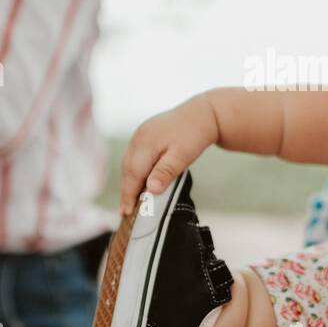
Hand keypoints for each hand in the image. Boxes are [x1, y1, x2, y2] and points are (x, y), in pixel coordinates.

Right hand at [118, 94, 218, 214]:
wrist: (203, 113)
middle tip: (125, 212)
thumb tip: (150, 190)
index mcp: (145, 144)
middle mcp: (138, 138)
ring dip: (129, 182)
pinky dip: (135, 171)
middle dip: (126, 191)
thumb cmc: (195, 135)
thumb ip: (165, 172)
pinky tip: (139, 181)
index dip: (128, 194)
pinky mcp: (145, 135)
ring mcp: (140, 135)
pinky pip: (135, 157)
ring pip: (130, 163)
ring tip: (130, 201)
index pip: (133, 175)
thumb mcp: (183, 156)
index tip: (126, 213)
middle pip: (128, 170)